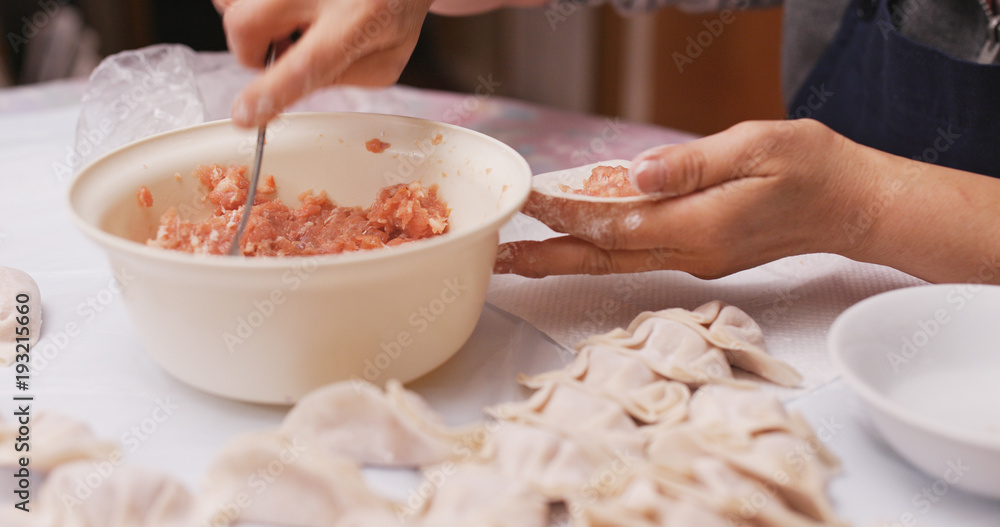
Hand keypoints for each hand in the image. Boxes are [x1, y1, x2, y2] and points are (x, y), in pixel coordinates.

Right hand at [219, 0, 433, 126]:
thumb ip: (335, 78)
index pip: (305, 64)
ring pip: (232, 4)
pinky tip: (288, 7)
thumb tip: (282, 89)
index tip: (245, 115)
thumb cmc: (393, 10)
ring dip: (252, 22)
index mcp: (360, 20)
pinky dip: (255, 6)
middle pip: (244, 25)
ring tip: (292, 20)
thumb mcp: (384, 60)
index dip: (271, 93)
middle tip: (280, 50)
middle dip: (249, 50)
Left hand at [495, 119, 877, 278]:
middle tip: (500, 258)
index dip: (568, 214)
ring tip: (521, 257)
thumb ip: (693, 165)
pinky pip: (638, 256)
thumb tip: (636, 175)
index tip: (527, 202)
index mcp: (703, 224)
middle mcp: (692, 253)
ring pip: (616, 264)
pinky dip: (600, 251)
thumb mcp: (756, 147)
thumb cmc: (813, 168)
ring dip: (566, 260)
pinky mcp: (700, 256)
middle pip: (605, 259)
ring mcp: (696, 260)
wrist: (853, 206)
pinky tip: (575, 243)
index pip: (618, 224)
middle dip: (548, 258)